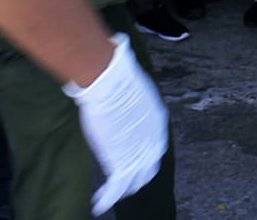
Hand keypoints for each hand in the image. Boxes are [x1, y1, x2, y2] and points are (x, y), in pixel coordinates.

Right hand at [61, 34, 167, 214]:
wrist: (108, 80)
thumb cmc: (116, 73)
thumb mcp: (130, 78)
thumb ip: (128, 82)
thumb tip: (119, 51)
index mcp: (157, 119)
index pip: (154, 142)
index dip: (145, 151)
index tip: (135, 156)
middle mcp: (153, 138)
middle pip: (148, 164)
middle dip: (138, 174)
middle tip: (127, 181)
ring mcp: (139, 151)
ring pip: (134, 178)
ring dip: (124, 188)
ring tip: (111, 196)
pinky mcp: (122, 160)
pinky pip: (117, 185)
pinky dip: (108, 197)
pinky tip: (99, 204)